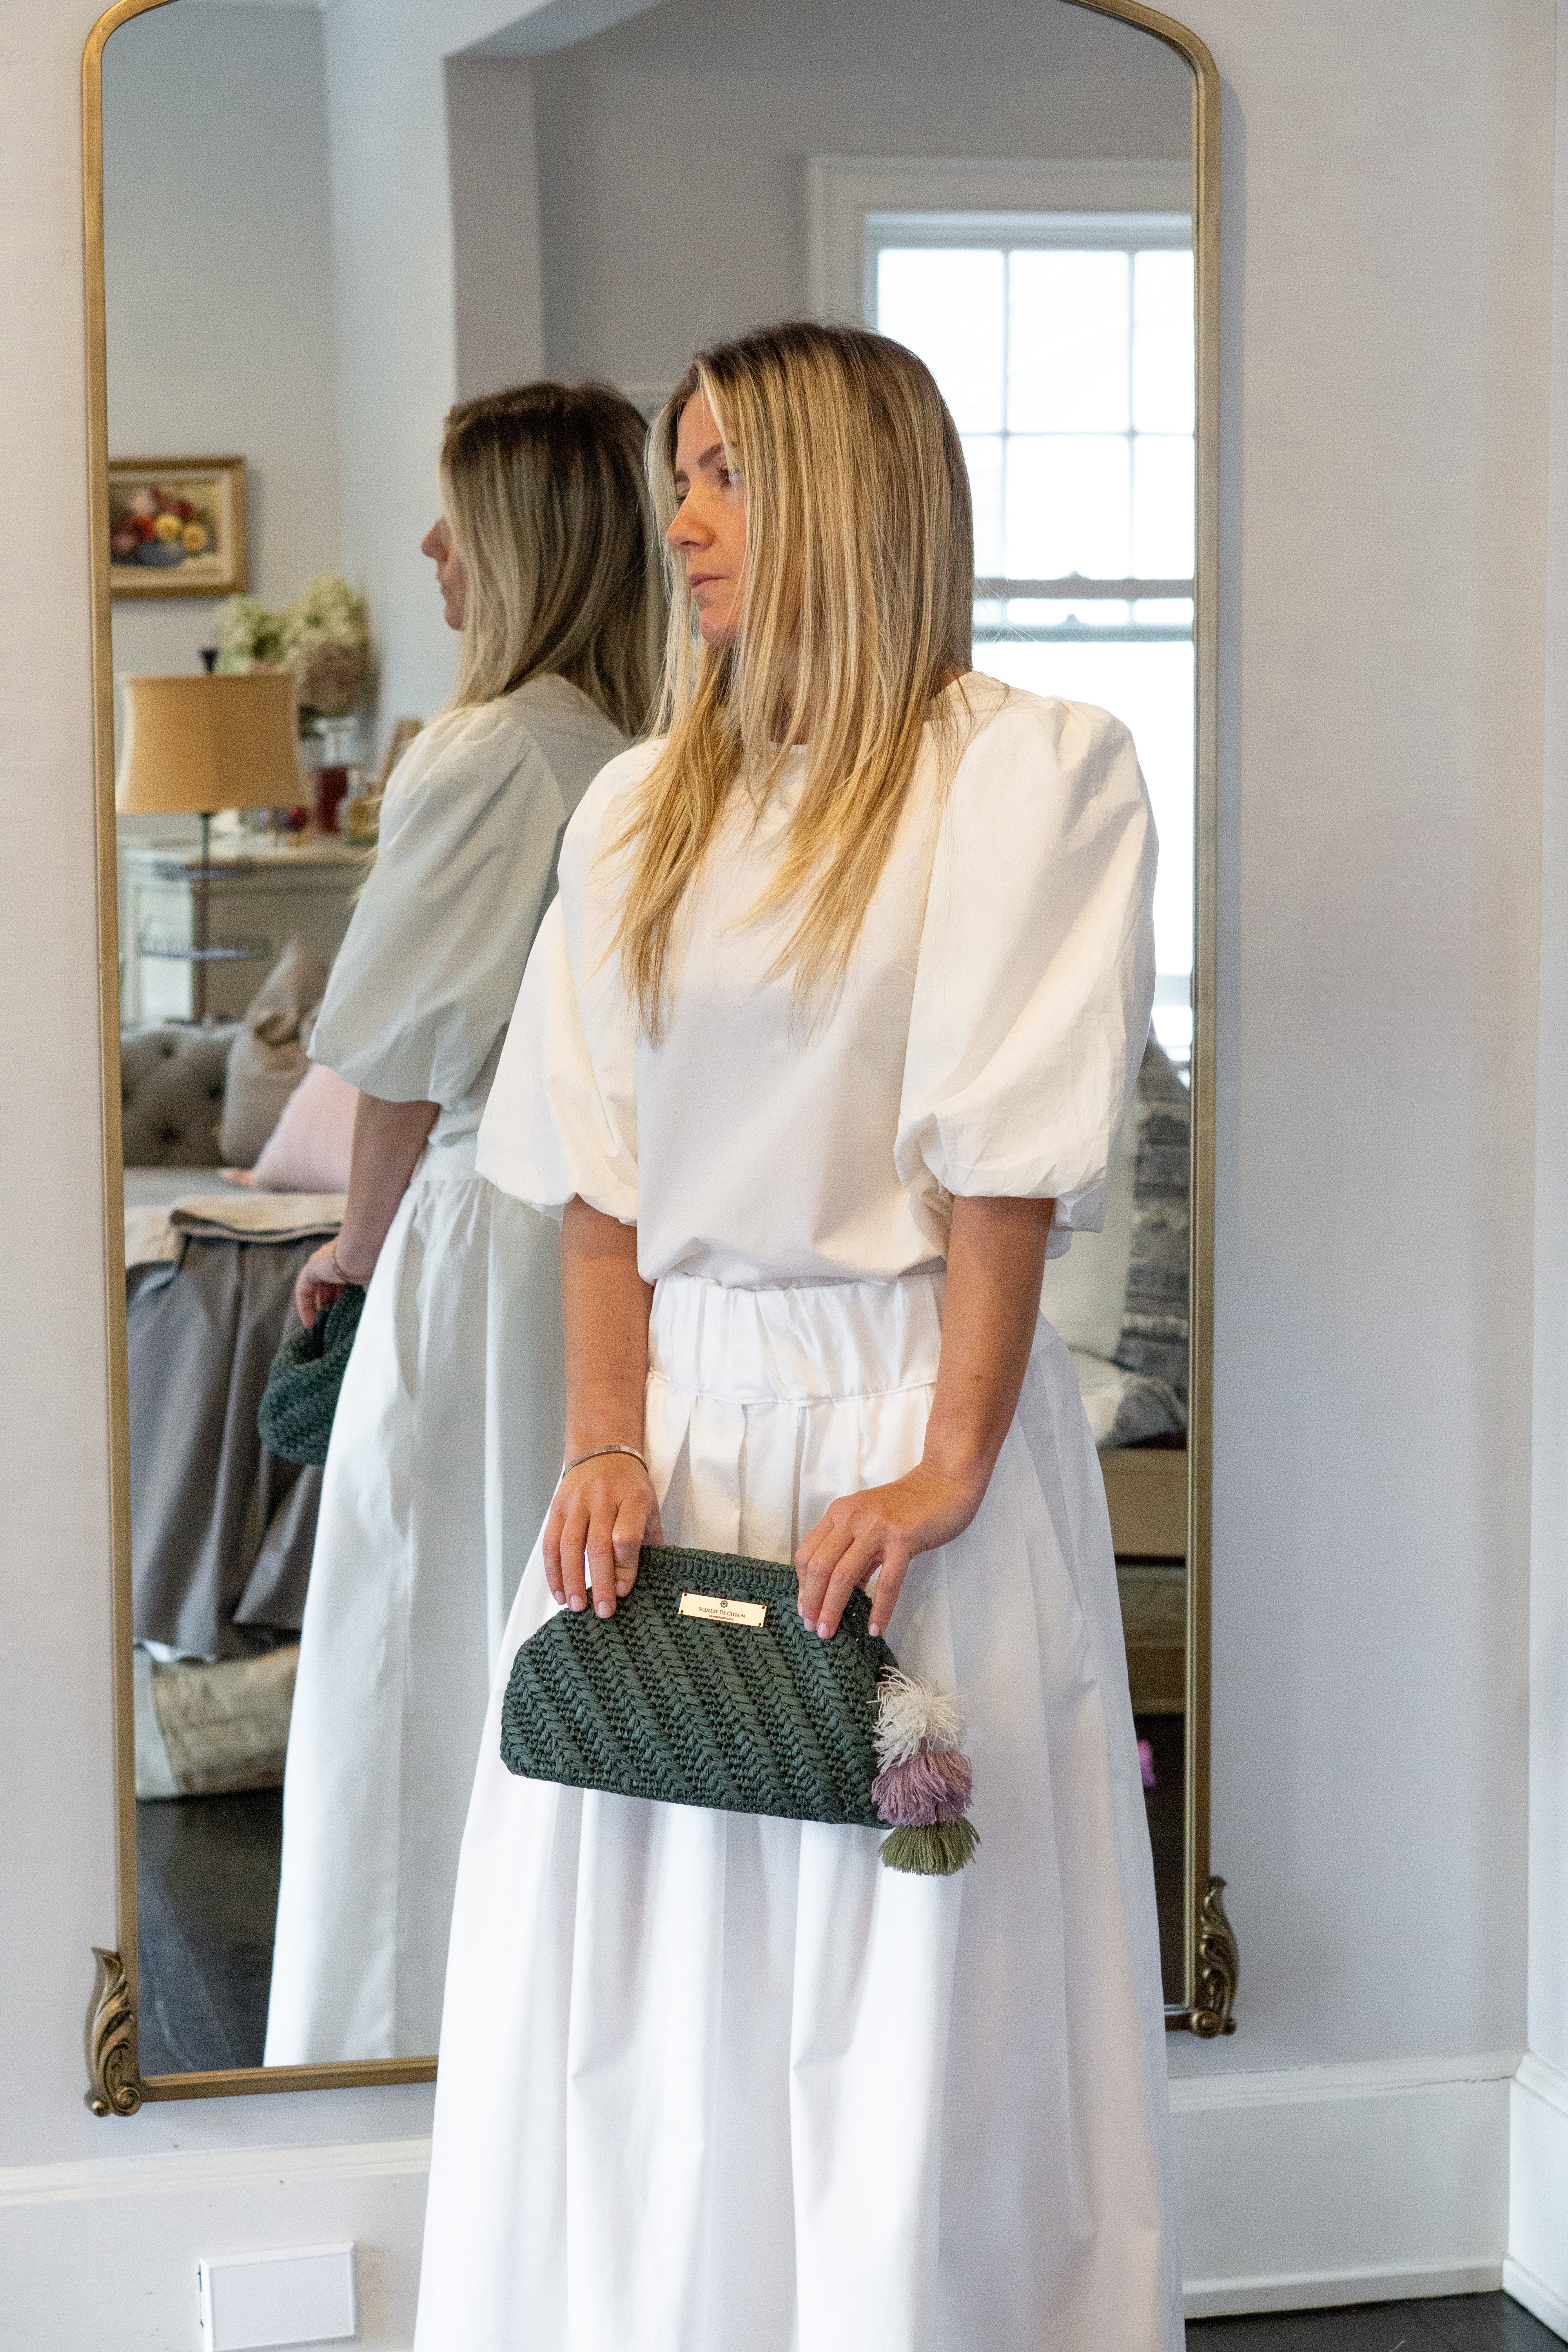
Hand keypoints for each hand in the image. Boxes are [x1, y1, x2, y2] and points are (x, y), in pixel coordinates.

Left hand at [294, 1241, 371, 1329]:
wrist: (365, 1250)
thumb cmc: (375, 1261)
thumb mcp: (373, 1277)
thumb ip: (369, 1286)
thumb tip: (371, 1298)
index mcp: (347, 1255)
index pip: (339, 1276)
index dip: (339, 1293)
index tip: (343, 1305)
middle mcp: (332, 1256)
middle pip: (325, 1282)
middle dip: (327, 1299)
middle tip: (331, 1314)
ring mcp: (320, 1261)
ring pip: (313, 1286)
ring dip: (315, 1304)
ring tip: (318, 1321)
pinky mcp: (311, 1268)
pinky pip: (303, 1290)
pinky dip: (304, 1306)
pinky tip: (309, 1321)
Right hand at [544, 1454, 661, 1618]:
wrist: (603, 1453)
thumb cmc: (631, 1488)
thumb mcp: (650, 1508)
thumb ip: (648, 1542)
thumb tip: (639, 1584)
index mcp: (632, 1498)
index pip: (626, 1536)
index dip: (625, 1567)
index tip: (624, 1591)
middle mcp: (602, 1499)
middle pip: (597, 1544)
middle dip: (600, 1581)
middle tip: (603, 1611)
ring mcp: (576, 1502)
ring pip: (569, 1545)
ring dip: (571, 1579)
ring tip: (577, 1606)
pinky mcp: (557, 1508)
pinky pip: (550, 1542)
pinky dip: (553, 1571)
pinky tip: (559, 1592)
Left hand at [794, 1461, 982, 1640]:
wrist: (944, 1482)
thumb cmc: (908, 1507)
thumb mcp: (870, 1524)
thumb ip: (855, 1554)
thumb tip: (842, 1592)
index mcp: (839, 1513)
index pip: (807, 1553)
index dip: (802, 1585)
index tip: (806, 1609)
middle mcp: (851, 1517)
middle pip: (819, 1566)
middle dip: (812, 1602)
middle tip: (814, 1628)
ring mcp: (876, 1527)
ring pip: (844, 1575)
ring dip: (833, 1608)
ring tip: (831, 1632)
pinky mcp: (903, 1539)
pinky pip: (887, 1582)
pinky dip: (880, 1609)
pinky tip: (876, 1627)